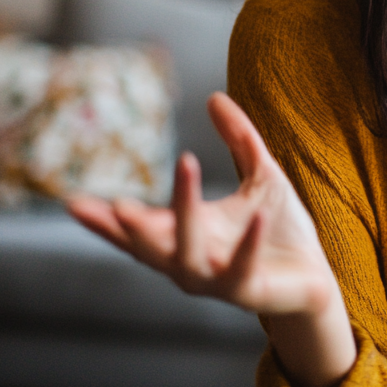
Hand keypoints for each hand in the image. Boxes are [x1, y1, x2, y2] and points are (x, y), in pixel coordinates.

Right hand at [68, 92, 356, 386]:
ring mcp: (217, 280)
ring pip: (189, 253)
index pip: (137, 229)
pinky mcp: (248, 290)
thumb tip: (214, 95)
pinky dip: (247, 243)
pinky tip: (255, 216)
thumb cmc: (279, 228)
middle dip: (131, 226)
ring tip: (186, 166)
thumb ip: (238, 139)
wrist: (314, 276)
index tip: (71, 203)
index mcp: (186, 236)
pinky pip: (243, 266)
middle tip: (115, 203)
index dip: (106, 220)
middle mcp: (191, 263)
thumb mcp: (259, 175)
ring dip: (185, 214)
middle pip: (150, 246)